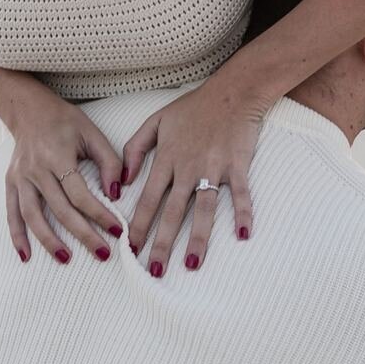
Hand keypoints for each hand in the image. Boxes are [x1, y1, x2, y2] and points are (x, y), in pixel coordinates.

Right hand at [3, 85, 124, 265]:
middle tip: (103, 253)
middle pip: (60, 209)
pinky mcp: (10, 183)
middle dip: (83, 234)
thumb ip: (109, 162)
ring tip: (66, 259)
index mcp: (58, 155)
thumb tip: (117, 193)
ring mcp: (20, 178)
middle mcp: (36, 169)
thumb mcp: (92, 133)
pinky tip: (26, 256)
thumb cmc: (66, 122)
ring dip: (49, 241)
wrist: (29, 110)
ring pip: (33, 216)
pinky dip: (17, 236)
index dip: (100, 213)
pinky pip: (12, 213)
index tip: (118, 230)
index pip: (80, 193)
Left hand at [120, 75, 266, 272]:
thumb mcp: (155, 121)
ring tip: (191, 264)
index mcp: (167, 159)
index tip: (130, 249)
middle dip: (162, 243)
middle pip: (172, 212)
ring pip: (203, 208)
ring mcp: (213, 167)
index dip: (138, 225)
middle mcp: (188, 167)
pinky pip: (241, 193)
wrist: (231, 92)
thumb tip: (122, 181)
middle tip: (154, 271)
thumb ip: (134, 148)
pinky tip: (243, 235)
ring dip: (198, 238)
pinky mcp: (237, 165)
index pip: (148, 199)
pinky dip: (243, 213)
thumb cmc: (193, 107)